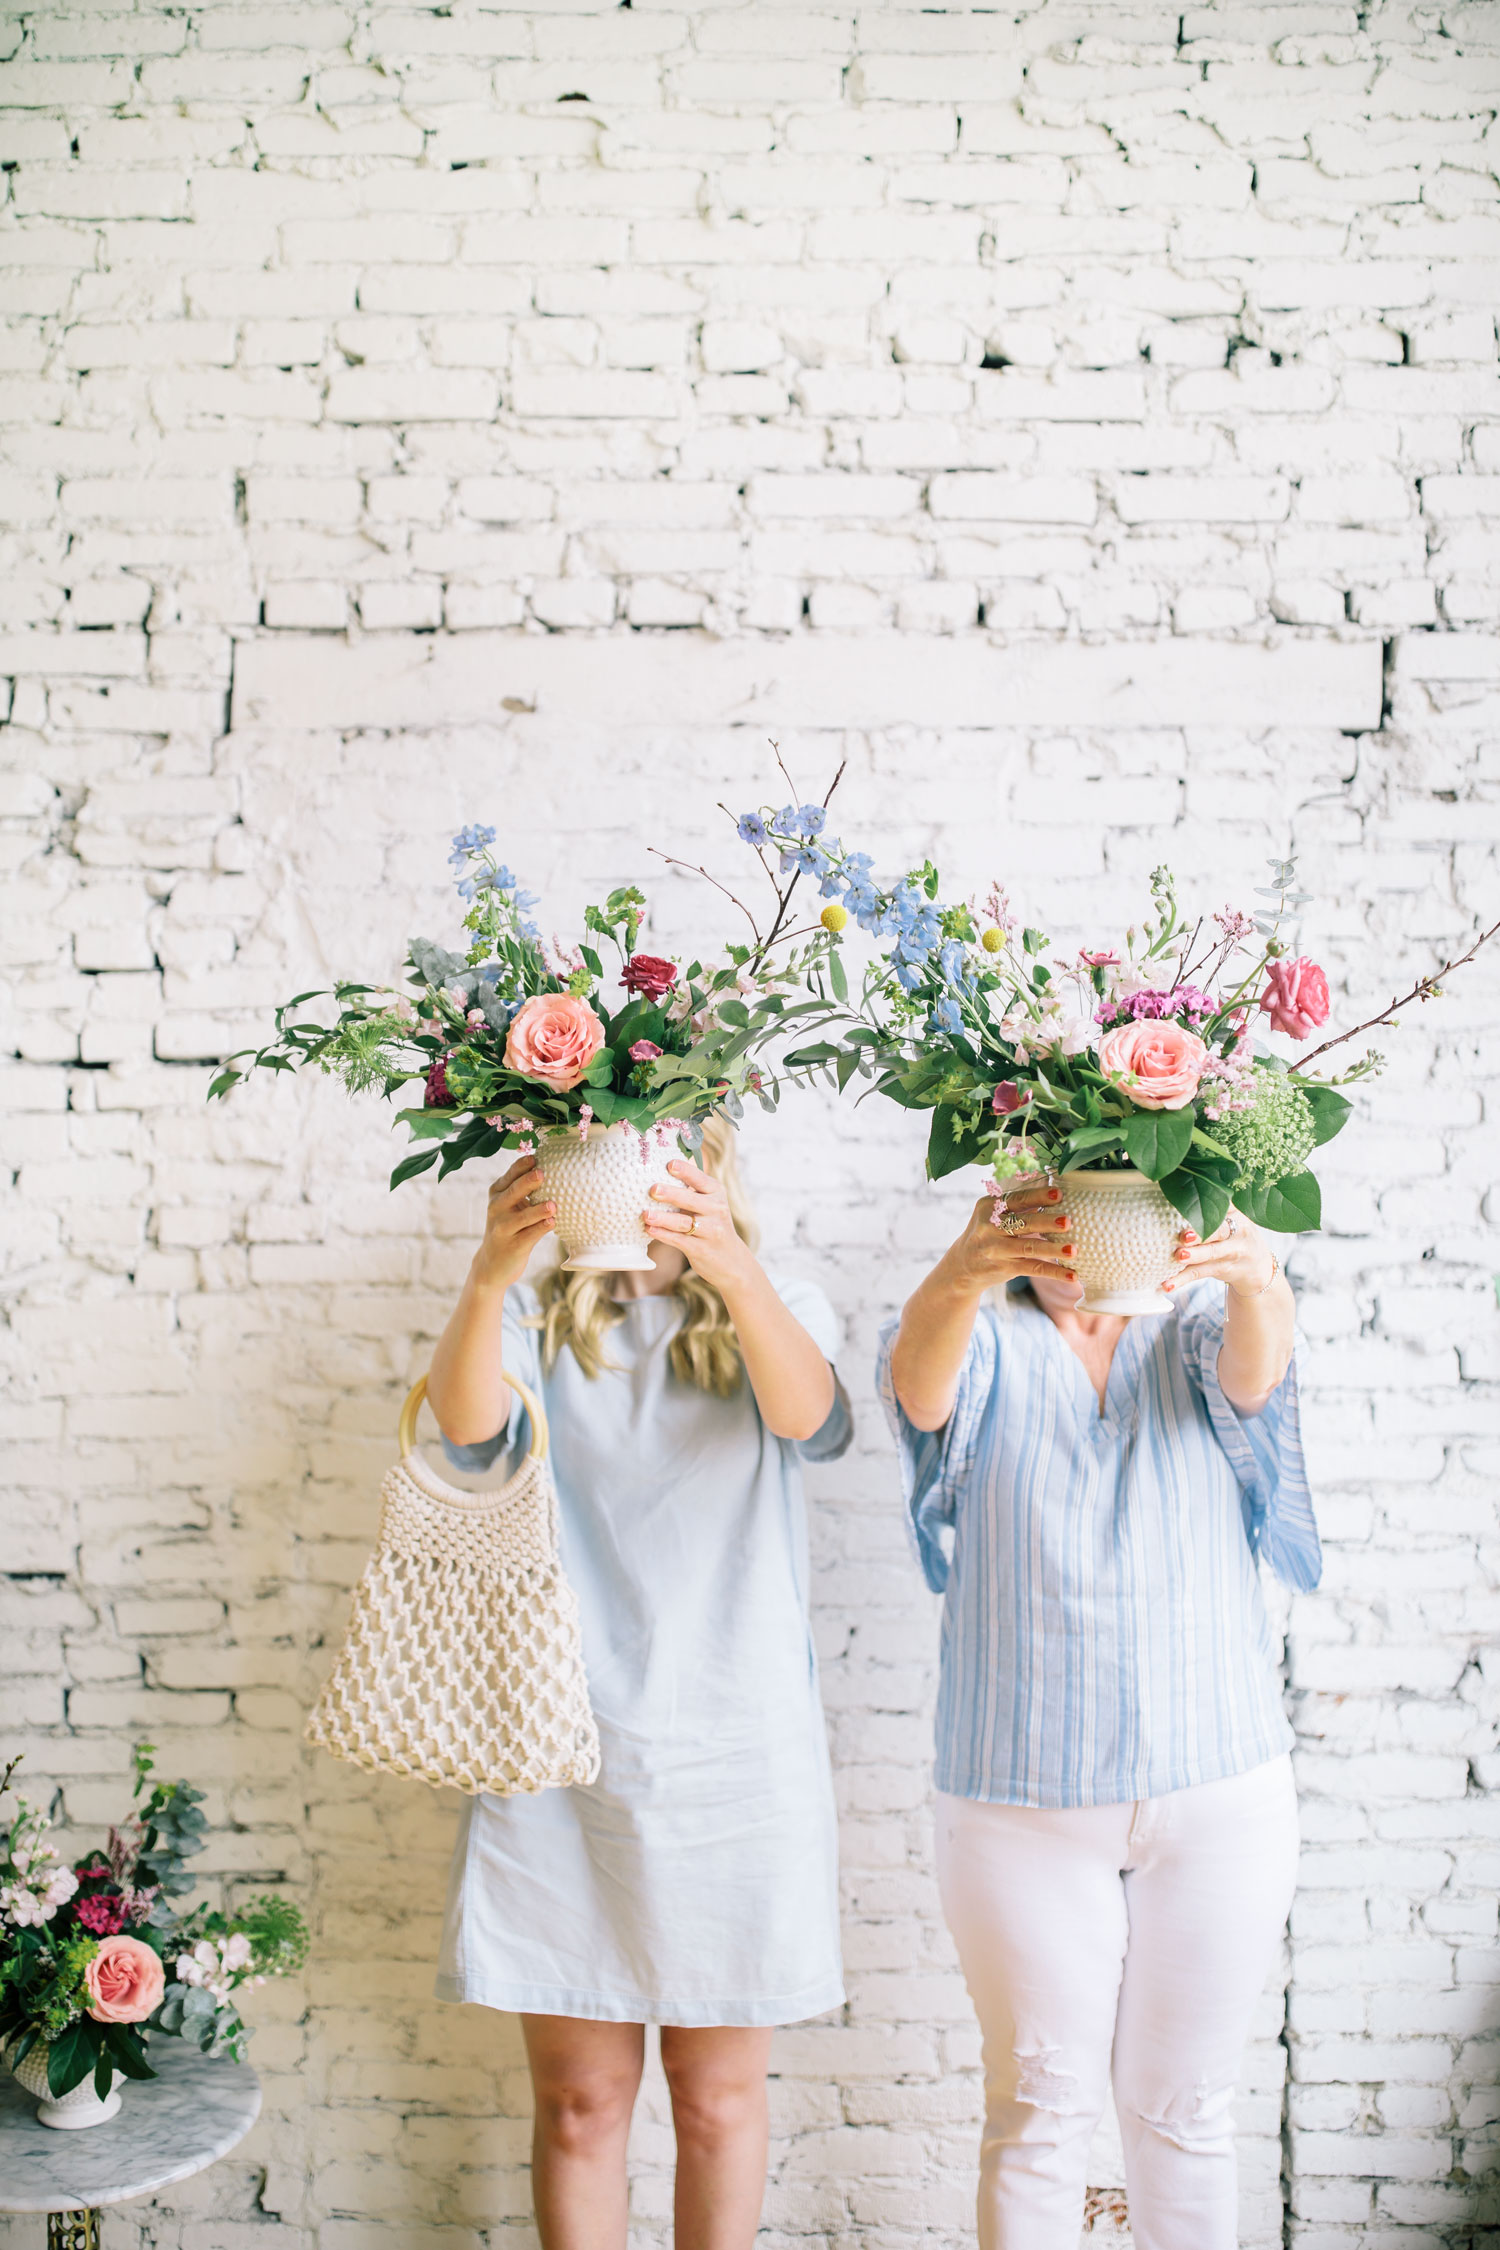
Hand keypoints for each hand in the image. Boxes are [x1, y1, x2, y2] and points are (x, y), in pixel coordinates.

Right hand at [471, 1154, 554, 1291]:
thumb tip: (551, 1168)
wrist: (492, 1264)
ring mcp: (503, 1229)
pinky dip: (541, 1229)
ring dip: (538, 1210)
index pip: (510, 1176)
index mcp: (497, 1193)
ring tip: (552, 1205)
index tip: (536, 1158)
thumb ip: (523, 1190)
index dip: (522, 1166)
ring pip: (522, 1217)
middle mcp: (496, 1209)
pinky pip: (529, 1235)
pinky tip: (552, 1223)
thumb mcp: (510, 1206)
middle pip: (513, 1192)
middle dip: (527, 1182)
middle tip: (542, 1173)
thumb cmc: (508, 1227)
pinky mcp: (513, 1246)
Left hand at [643, 1157, 754, 1293]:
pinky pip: (679, 1240)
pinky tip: (650, 1229)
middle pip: (691, 1200)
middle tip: (653, 1189)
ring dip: (663, 1218)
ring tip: (646, 1214)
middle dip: (671, 1194)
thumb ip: (691, 1191)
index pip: (700, 1179)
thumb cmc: (711, 1224)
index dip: (686, 1171)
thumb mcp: (709, 1204)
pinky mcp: (701, 1249)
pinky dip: (663, 1235)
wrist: (731, 1260)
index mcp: (716, 1193)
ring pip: (683, 1222)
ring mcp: (710, 1231)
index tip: (670, 1164)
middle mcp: (716, 1210)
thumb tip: (656, 1175)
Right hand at [941, 1173, 1077, 1297]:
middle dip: (1046, 1222)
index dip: (1039, 1196)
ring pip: (1029, 1247)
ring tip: (1073, 1249)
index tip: (1059, 1194)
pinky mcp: (1003, 1268)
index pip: (1017, 1200)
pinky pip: (1032, 1268)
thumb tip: (1055, 1190)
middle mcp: (989, 1227)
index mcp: (989, 1206)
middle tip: (1068, 1221)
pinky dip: (1053, 1272)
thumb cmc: (989, 1232)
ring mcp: (995, 1249)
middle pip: (1023, 1223)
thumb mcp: (994, 1214)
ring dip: (1052, 1249)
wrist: (963, 1265)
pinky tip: (1071, 1274)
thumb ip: (1019, 1204)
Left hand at [1162, 1210, 1277, 1297]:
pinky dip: (1182, 1280)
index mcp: (1236, 1214)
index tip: (1192, 1204)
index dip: (1209, 1207)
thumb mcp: (1232, 1215)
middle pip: (1219, 1232)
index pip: (1224, 1207)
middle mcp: (1237, 1233)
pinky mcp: (1221, 1270)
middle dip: (1202, 1234)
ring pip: (1210, 1255)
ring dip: (1193, 1257)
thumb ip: (1213, 1202)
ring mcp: (1231, 1254)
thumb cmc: (1234, 1234)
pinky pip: (1199, 1274)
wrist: (1257, 1266)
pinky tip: (1166, 1284)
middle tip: (1184, 1236)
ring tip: (1177, 1257)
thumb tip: (1178, 1181)